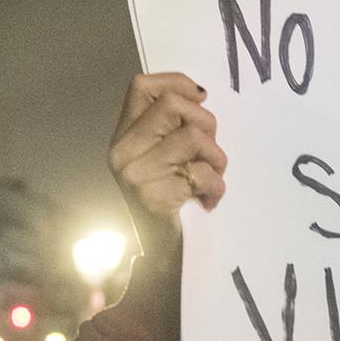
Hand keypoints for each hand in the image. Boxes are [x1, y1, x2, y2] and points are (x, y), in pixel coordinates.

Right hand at [109, 72, 227, 269]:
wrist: (161, 257)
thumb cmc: (171, 202)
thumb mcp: (164, 157)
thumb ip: (172, 127)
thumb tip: (199, 94)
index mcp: (123, 136)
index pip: (142, 85)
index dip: (177, 83)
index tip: (201, 99)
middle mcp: (122, 151)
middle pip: (173, 104)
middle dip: (207, 123)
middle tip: (209, 153)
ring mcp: (134, 174)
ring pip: (194, 136)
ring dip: (217, 159)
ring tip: (211, 180)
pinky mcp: (153, 197)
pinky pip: (202, 174)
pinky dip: (217, 188)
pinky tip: (208, 202)